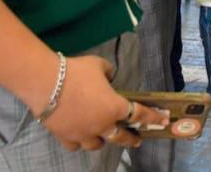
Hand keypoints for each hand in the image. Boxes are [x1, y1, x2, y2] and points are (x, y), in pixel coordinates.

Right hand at [38, 55, 168, 151]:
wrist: (47, 83)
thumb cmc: (77, 72)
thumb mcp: (99, 65)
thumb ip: (109, 73)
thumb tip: (108, 78)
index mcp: (115, 107)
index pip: (140, 114)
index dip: (153, 117)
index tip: (162, 121)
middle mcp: (102, 125)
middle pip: (121, 137)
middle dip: (131, 139)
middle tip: (136, 140)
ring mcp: (84, 134)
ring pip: (97, 144)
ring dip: (103, 140)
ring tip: (103, 135)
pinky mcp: (66, 137)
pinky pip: (76, 145)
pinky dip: (80, 141)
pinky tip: (79, 136)